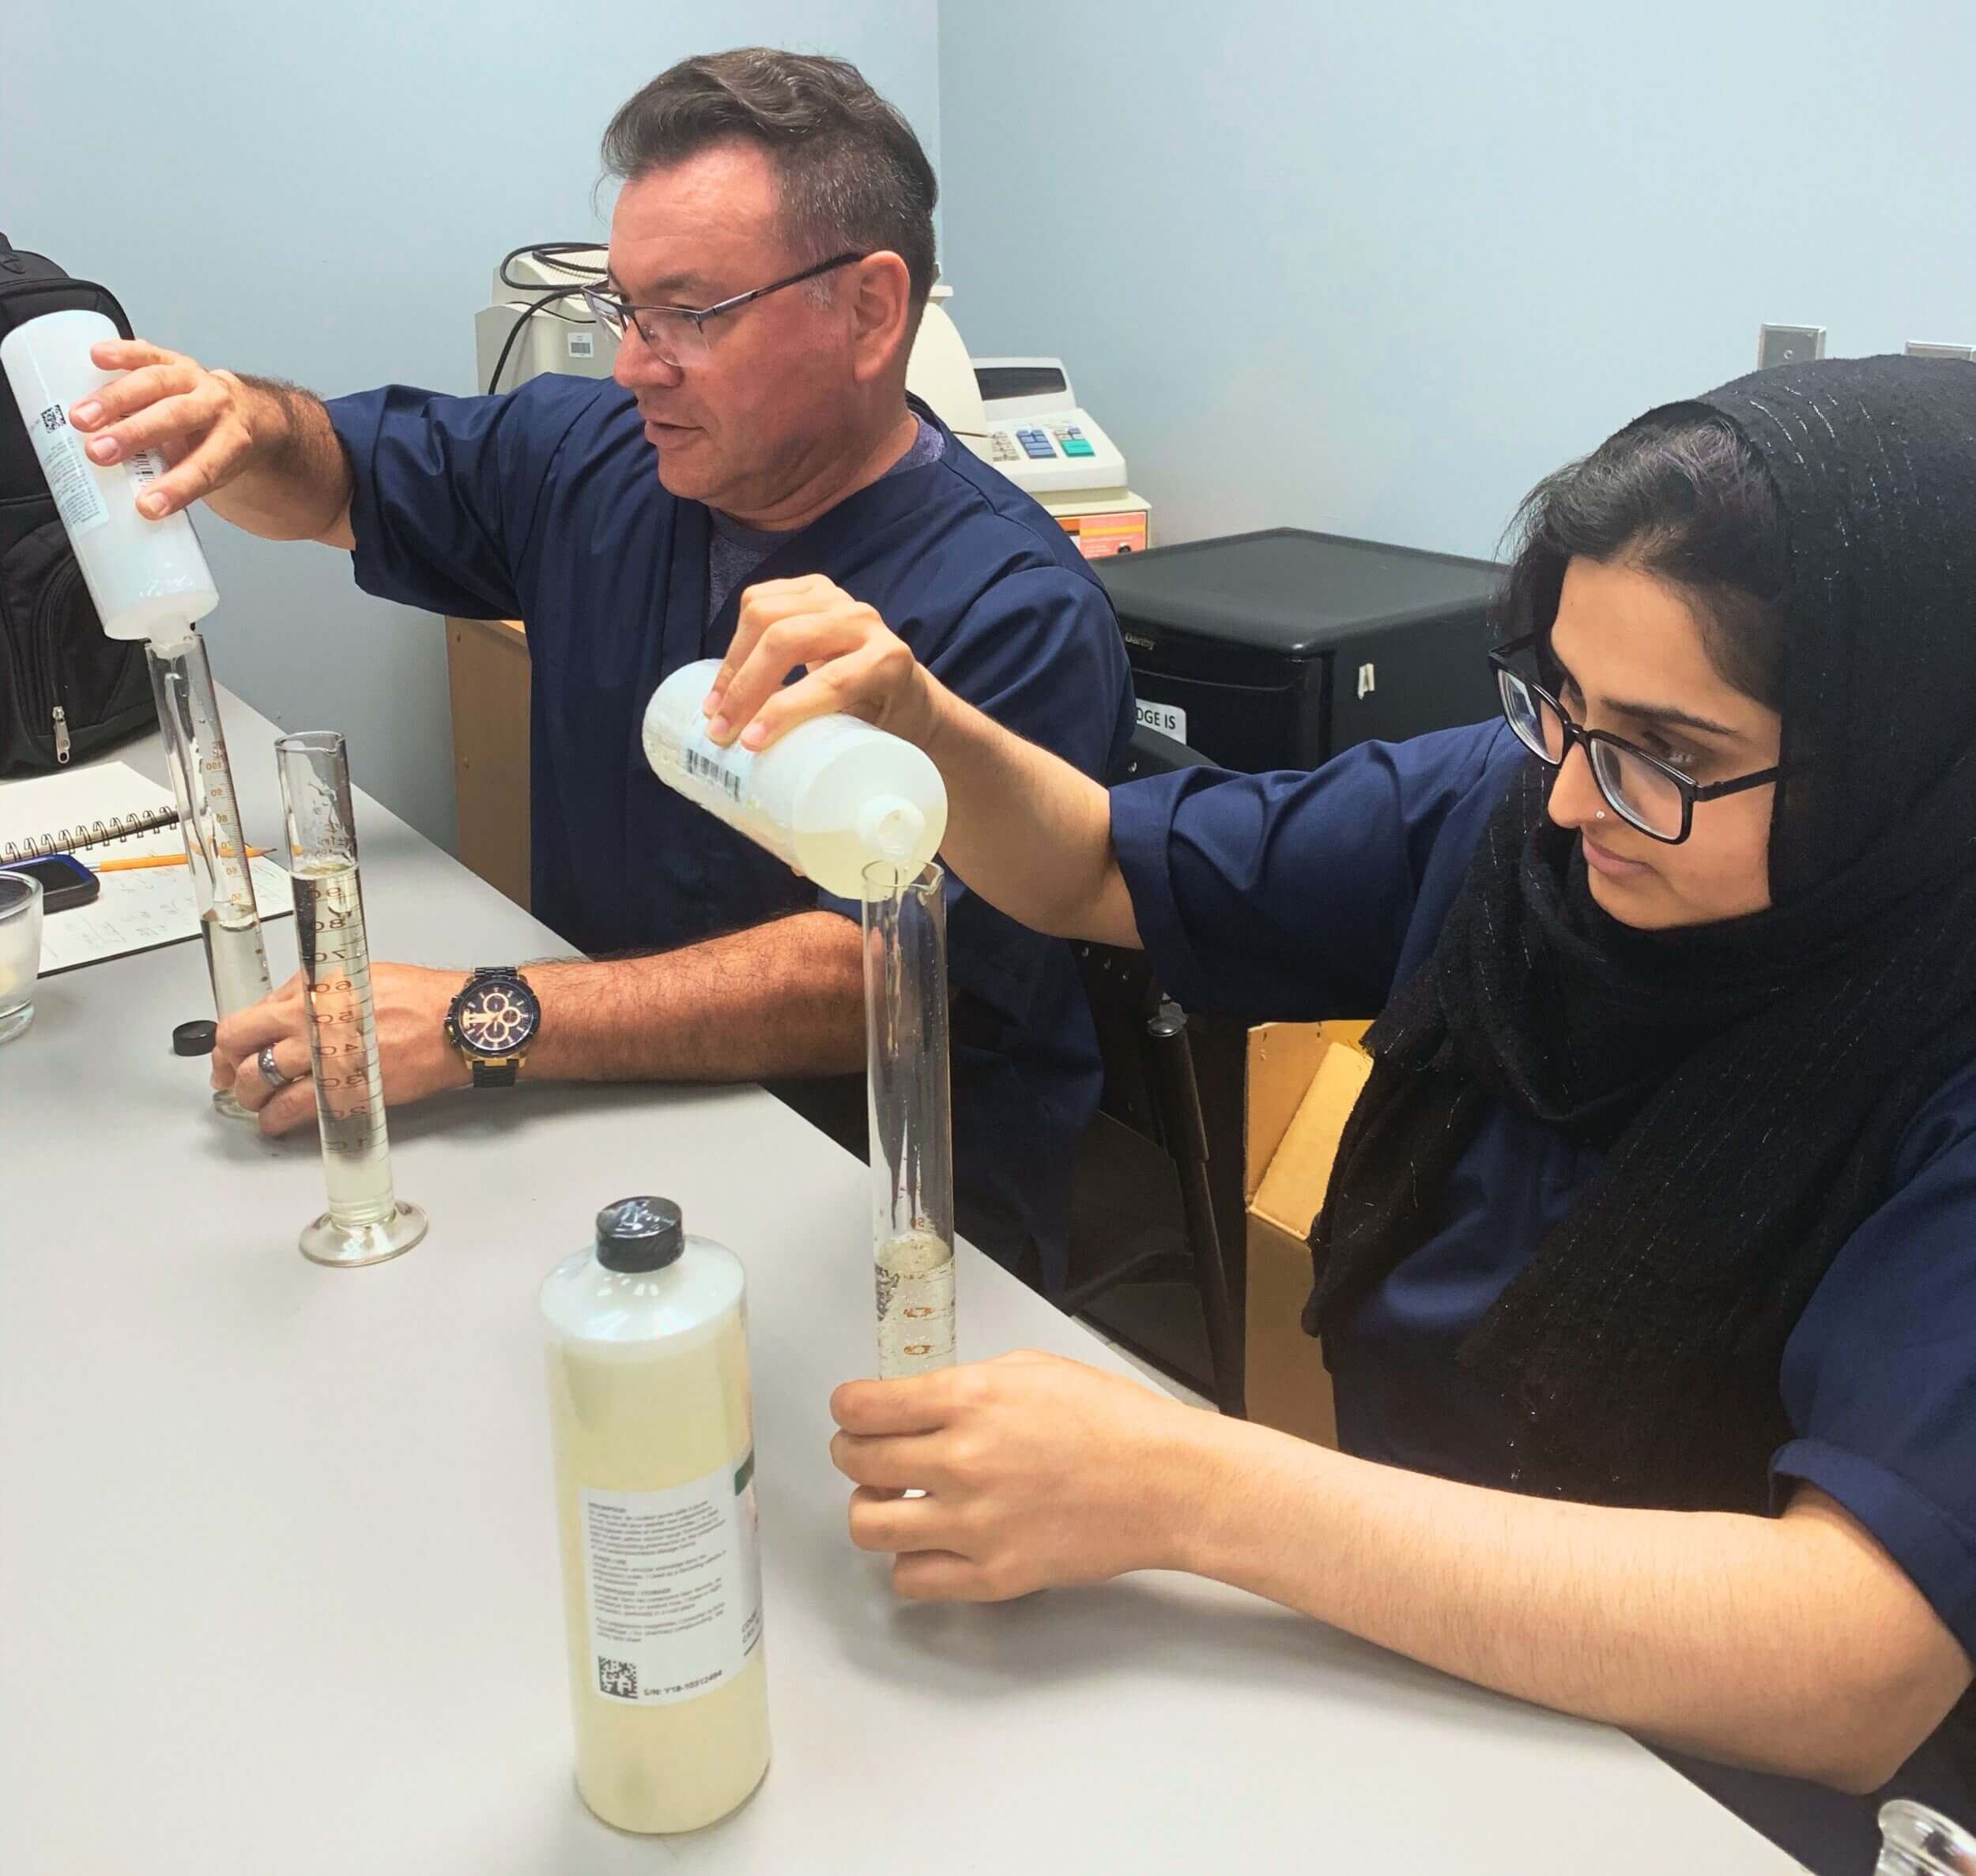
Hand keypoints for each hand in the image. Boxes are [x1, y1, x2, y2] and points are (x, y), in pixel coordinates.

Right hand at [66, 338, 264, 519]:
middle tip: (97, 453)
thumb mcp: (214, 476)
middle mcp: (217, 406)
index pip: (205, 467)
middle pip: (175, 417)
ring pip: (156, 383)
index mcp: (234, 442)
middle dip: (134, 434)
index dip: (176, 487)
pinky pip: (149, 353)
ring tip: (81, 418)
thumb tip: (134, 515)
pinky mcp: (175, 361)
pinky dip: (123, 353)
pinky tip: (97, 357)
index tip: (147, 507)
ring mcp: (196, 379)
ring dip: (115, 399)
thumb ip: (178, 487)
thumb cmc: (222, 451)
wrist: (247, 415)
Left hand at [212, 964, 472, 1135]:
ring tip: (256, 1103)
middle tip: (229, 1079)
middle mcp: (309, 1021)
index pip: (249, 1014)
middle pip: (239, 1046)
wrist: (456, 1025)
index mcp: (312, 990)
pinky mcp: (341, 1091)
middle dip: (227, 1066)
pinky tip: (275, 1123)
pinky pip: (291, 1110)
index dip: (232, 1038)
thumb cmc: (418, 998)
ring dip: (250, 1096)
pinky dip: (276, 1120)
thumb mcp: (359, 975)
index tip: (231, 1049)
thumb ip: (314, 991)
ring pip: (258, 1081)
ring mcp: (322, 1058)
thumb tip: (282, 1009)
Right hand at [703, 574, 936, 752]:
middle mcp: (863, 621)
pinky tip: (730, 669)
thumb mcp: (875, 740)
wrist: (910, 693)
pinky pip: (759, 598)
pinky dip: (737, 634)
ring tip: (717, 707)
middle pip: (786, 638)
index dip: (783, 710)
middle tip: (720, 731)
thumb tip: (779, 784)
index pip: (829, 680)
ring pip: (764, 613)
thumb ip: (836, 748)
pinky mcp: (813, 589)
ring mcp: (836, 598)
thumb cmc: (891, 725)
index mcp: (888, 660)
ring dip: (733, 664)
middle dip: (745, 687)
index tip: (750, 743)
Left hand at [828, 1351, 1208, 1600]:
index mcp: (969, 1400)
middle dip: (851, 1452)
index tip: (851, 1411)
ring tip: (891, 1500)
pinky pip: (911, 1579)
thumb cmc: (1111, 1421)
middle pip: (856, 1462)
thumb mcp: (1030, 1370)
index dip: (847, 1407)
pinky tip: (929, 1541)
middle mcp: (962, 1461)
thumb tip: (918, 1401)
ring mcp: (975, 1524)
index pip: (863, 1407)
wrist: (1165, 1482)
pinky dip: (910, 1560)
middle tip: (864, 1452)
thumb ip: (965, 1384)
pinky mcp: (993, 1575)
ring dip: (870, 1508)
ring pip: (868, 1526)